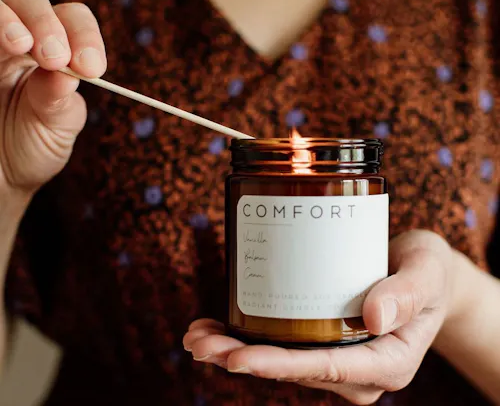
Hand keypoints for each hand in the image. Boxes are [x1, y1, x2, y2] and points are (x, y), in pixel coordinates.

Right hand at [0, 0, 105, 194]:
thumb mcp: (56, 129)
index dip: (84, 36)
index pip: (72, 19)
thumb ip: (61, 102)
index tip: (92, 68)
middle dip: (45, 22)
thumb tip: (65, 73)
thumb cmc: (33, 148)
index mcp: (53, 53)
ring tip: (20, 46)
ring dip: (7, 22)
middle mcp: (16, 41)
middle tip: (55, 58)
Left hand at [184, 230, 453, 404]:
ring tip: (197, 336)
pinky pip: (284, 343)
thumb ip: (408, 293)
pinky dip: (249, 336)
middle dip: (243, 359)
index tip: (236, 358)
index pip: (326, 369)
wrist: (424, 273)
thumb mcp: (427, 272)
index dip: (279, 366)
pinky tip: (219, 325)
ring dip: (236, 349)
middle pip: (294, 368)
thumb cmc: (429, 273)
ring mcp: (339, 357)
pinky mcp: (326, 339)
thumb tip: (373, 316)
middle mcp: (359, 369)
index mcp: (387, 361)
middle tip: (200, 344)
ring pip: (282, 359)